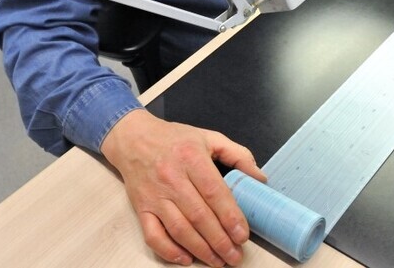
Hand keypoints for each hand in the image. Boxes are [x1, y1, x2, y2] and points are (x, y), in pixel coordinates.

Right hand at [101, 109, 265, 266]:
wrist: (133, 138)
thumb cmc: (173, 139)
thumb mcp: (209, 137)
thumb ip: (238, 155)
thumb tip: (260, 178)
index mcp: (191, 157)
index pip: (214, 192)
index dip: (229, 216)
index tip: (242, 235)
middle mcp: (172, 177)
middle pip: (199, 216)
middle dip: (220, 240)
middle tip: (235, 255)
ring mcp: (155, 195)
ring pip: (179, 229)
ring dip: (201, 250)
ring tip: (218, 261)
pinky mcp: (141, 208)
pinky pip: (153, 235)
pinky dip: (169, 250)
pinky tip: (186, 258)